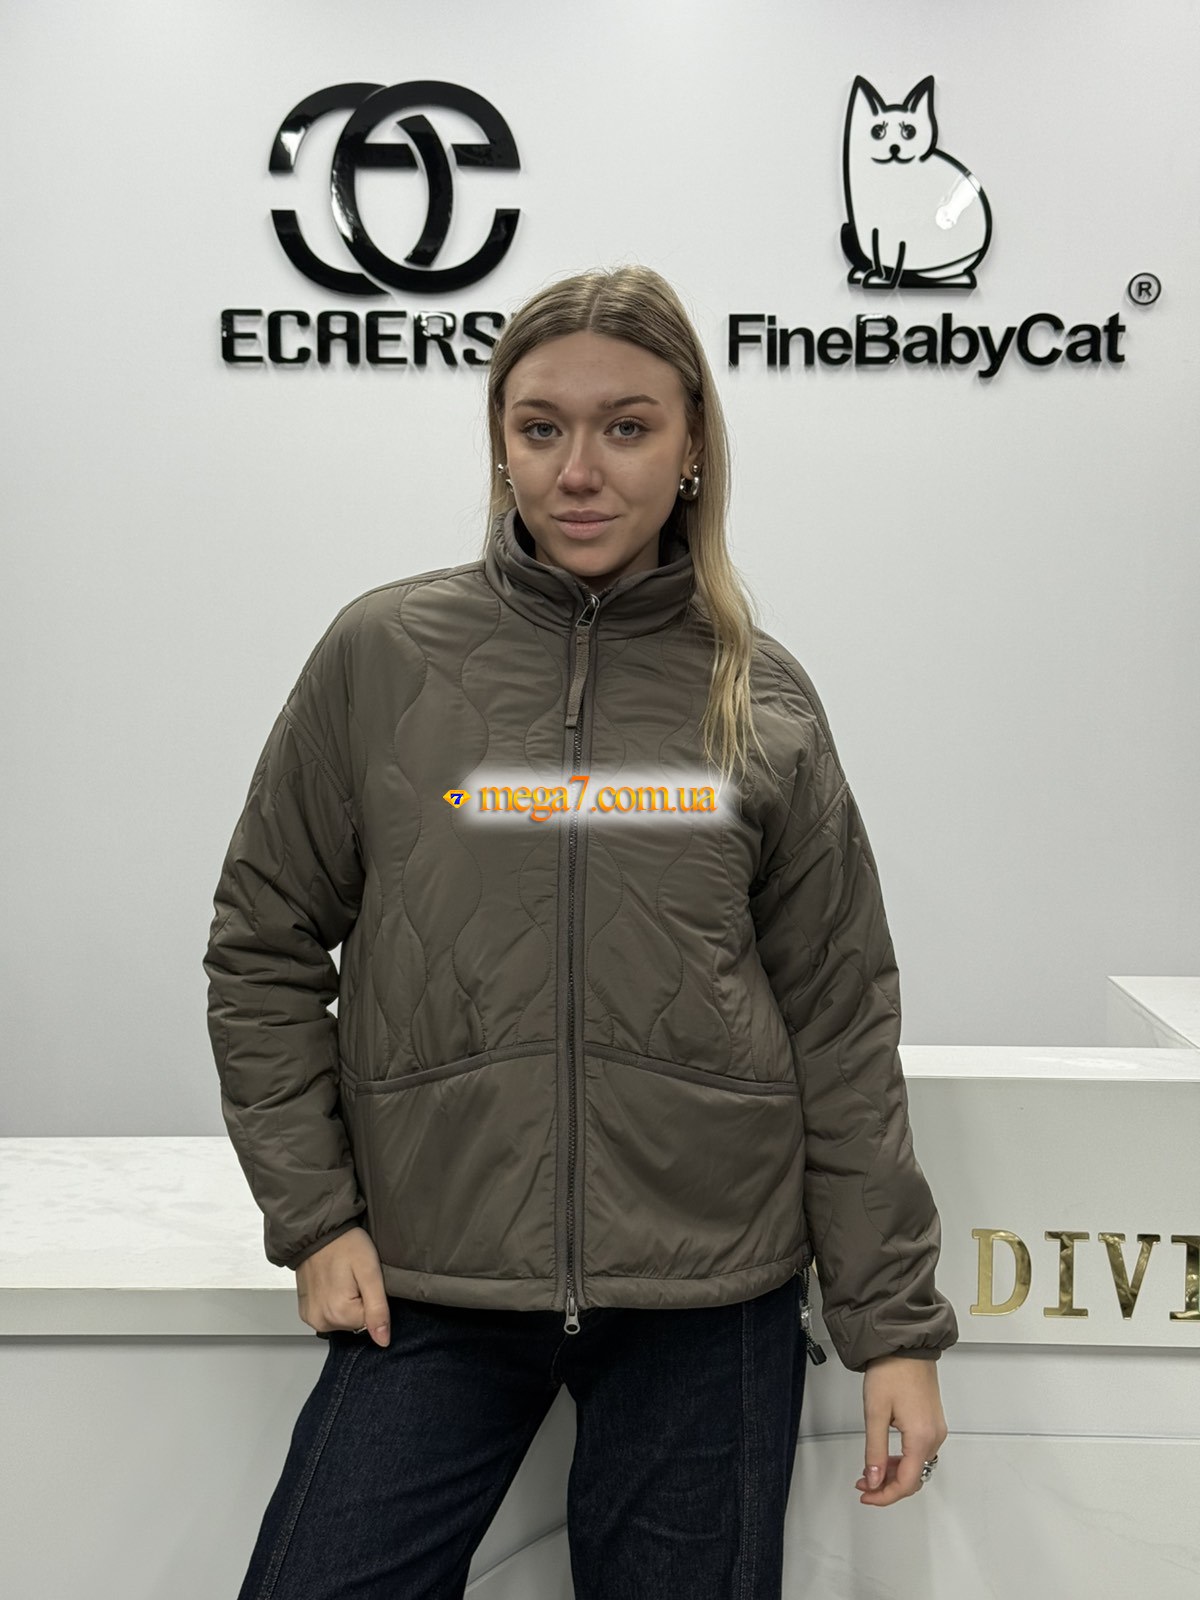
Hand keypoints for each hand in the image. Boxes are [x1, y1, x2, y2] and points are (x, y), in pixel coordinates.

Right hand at [295, 1226, 390, 1345]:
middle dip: (360, 1303)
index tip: (364, 1282)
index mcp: (339, 1313)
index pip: (371, 1323)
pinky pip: (328, 1316)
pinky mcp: (306, 1311)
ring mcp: (311, 1317)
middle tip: (353, 1278)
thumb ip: (378, 1309)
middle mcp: (321, 1320)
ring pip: (342, 1320)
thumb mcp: (370, 1272)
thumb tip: (383, 1341)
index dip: (373, 1301)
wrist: (317, 1232)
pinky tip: (333, 1284)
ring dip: (346, 1303)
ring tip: (342, 1279)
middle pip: (355, 1324)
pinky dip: (333, 1303)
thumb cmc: (345, 1244)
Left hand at [855, 1355, 946, 1506]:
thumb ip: (875, 1451)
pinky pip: (921, 1451)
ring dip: (895, 1473)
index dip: (885, 1495)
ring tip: (871, 1470)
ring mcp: (936, 1428)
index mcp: (921, 1437)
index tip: (867, 1495)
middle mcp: (934, 1436)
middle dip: (888, 1486)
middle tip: (864, 1483)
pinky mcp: (933, 1421)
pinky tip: (886, 1455)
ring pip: (918, 1465)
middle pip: (915, 1477)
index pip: (907, 1482)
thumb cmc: (891, 1370)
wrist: (905, 1344)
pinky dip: (903, 1459)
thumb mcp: (875, 1412)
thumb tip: (873, 1480)